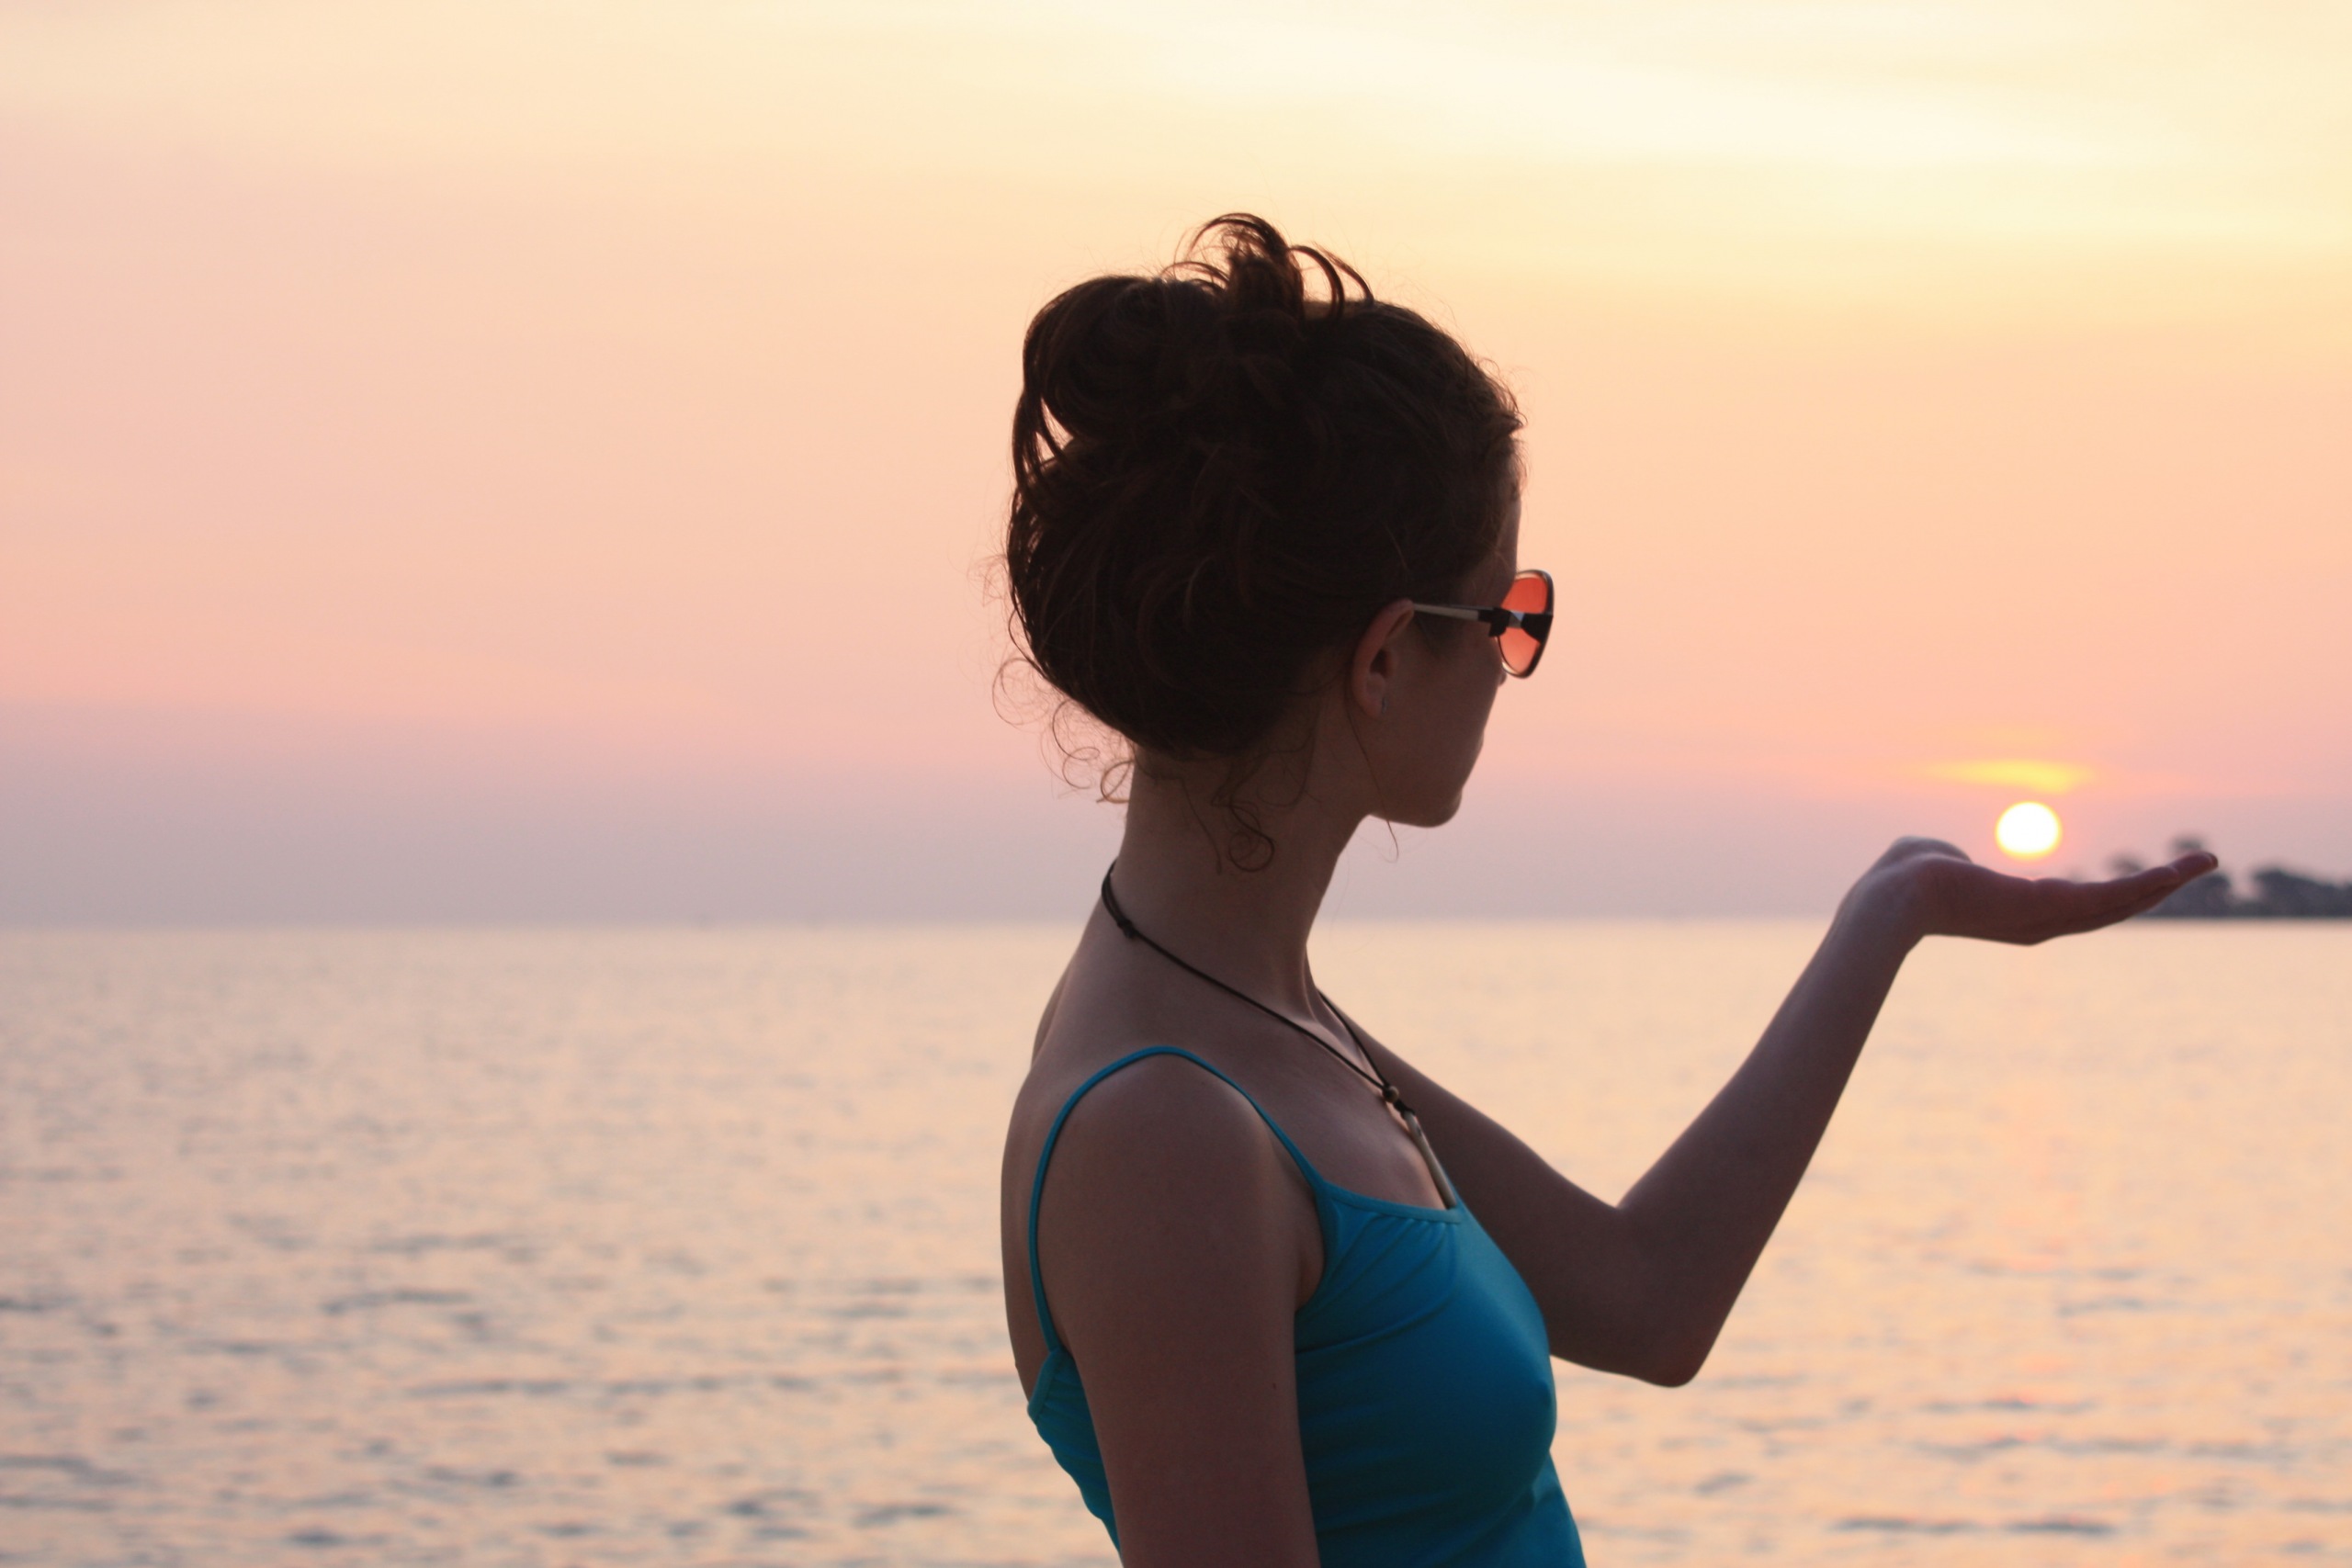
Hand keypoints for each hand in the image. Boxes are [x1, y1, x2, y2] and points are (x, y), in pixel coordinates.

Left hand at [1853, 837, 2219, 948]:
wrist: (1889, 896)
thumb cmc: (1902, 876)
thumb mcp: (1939, 861)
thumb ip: (1957, 861)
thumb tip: (1954, 860)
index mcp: (2018, 913)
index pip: (2081, 905)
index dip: (2119, 893)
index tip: (2152, 878)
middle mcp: (2037, 924)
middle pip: (2111, 907)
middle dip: (2157, 887)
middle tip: (2200, 865)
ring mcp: (2042, 919)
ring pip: (2116, 903)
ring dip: (2163, 883)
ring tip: (2203, 862)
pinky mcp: (2042, 907)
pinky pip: (2102, 897)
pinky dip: (2140, 886)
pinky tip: (2171, 875)